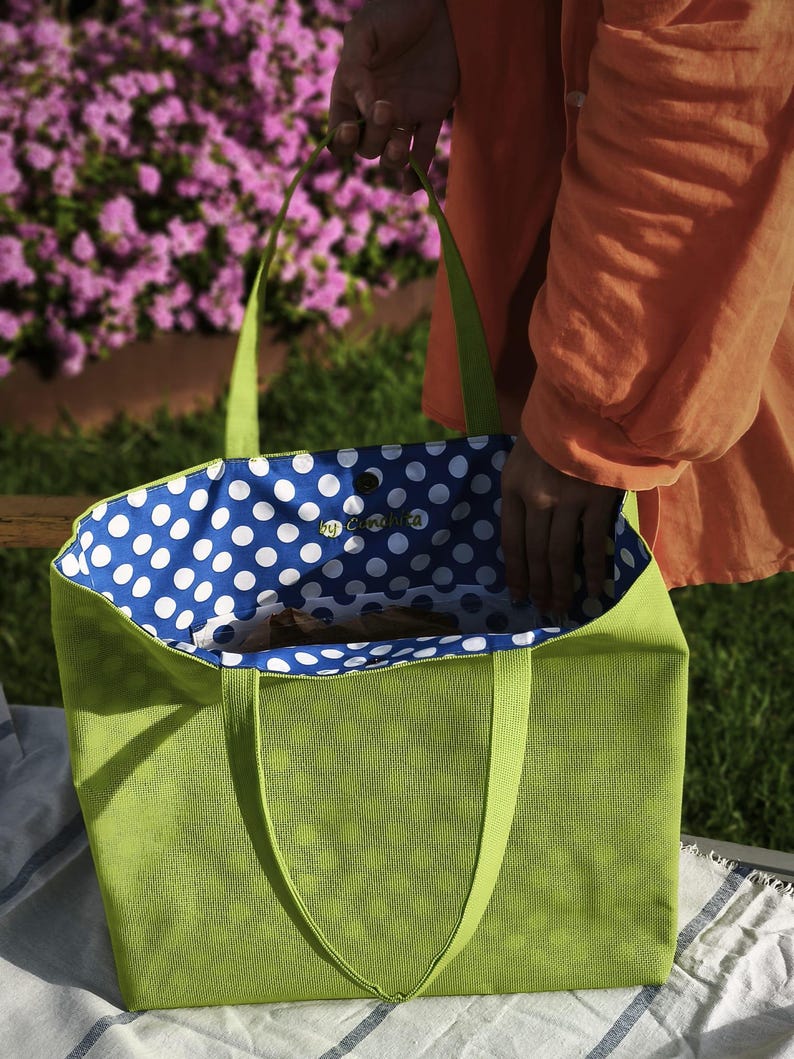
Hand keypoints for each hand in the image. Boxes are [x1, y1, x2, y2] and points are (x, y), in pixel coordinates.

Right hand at [327, 0, 458, 194]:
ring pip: (392, 155)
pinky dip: (418, 173)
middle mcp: (374, 109)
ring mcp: (404, 114)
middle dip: (373, 138)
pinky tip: (413, 189)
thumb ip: (355, 68)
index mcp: (351, 91)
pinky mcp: (432, 113)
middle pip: (366, 147)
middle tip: (386, 108)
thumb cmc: (394, 10)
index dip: (341, 139)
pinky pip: (423, 151)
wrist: (438, 2)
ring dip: (393, 159)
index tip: (351, 127)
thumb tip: (361, 108)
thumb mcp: (364, 32)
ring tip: (400, 145)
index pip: (339, 132)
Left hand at [500, 432, 622, 615]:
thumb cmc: (551, 429)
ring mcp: (567, 499)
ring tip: (562, 607)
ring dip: (561, 586)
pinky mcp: (597, 498)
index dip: (515, 573)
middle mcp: (535, 498)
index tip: (518, 595)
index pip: (510, 541)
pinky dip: (594, 570)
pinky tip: (594, 590)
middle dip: (538, 586)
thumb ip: (522, 491)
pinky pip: (594, 543)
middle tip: (543, 610)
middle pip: (535, 554)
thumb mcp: (522, 457)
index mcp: (512, 487)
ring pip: (560, 554)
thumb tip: (527, 534)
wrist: (583, 402)